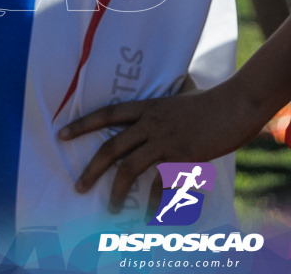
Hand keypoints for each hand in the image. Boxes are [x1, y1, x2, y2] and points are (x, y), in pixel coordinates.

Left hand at [58, 80, 262, 212]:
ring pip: (130, 168)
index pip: (106, 115)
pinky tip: (150, 214)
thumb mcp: (183, 91)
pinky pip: (162, 184)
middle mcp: (149, 124)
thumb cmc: (210, 99)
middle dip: (91, 170)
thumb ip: (173, 91)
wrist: (235, 105)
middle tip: (78, 186)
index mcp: (146, 108)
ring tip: (112, 208)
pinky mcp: (182, 157)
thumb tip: (179, 81)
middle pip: (111, 148)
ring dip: (117, 191)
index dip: (82, 125)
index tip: (61, 135)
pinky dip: (155, 202)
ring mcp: (164, 142)